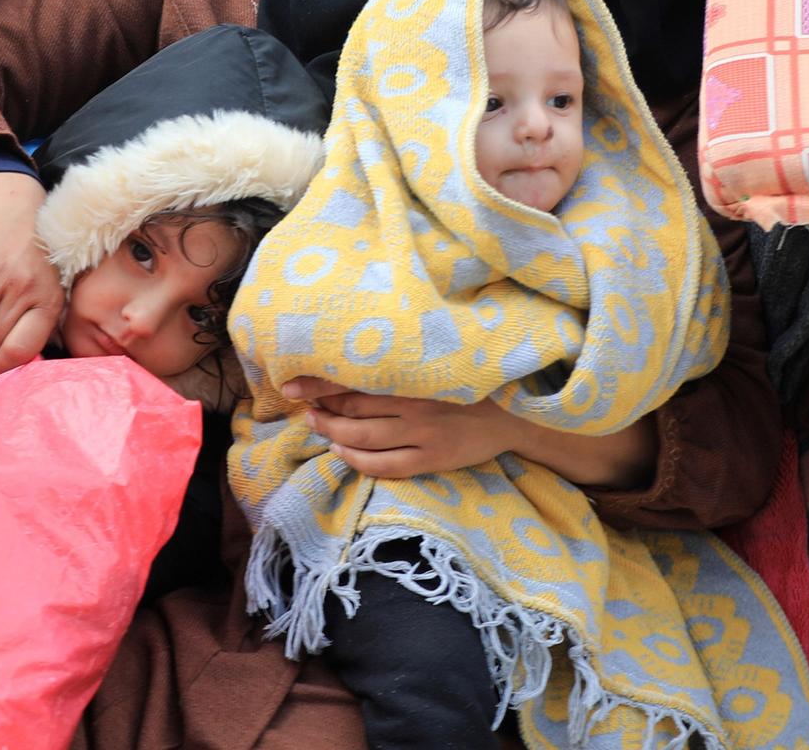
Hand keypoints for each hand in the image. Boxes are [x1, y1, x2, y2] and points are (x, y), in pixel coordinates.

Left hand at [290, 377, 657, 488]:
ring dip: (331, 433)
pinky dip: (356, 460)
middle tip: (301, 405)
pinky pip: (384, 466)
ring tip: (316, 426)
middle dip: (319, 408)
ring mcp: (423, 433)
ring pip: (361, 438)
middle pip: (351, 408)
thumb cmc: (473, 377)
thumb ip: (403, 353)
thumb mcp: (440, 355)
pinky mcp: (432, 458)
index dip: (318, 381)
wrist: (518, 410)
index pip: (355, 375)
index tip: (290, 382)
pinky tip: (342, 452)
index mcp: (415, 371)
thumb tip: (357, 342)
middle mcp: (415, 402)